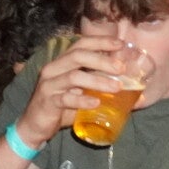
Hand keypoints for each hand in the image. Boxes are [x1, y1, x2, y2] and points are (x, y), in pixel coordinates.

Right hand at [15, 37, 137, 148]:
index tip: (120, 44)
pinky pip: (66, 99)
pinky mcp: (47, 102)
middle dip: (102, 60)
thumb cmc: (61, 107)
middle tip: (121, 68)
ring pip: (74, 77)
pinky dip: (82, 100)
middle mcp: (53, 69)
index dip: (100, 42)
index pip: (80, 45)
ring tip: (116, 88)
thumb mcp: (81, 94)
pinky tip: (95, 104)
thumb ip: (99, 88)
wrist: (35, 126)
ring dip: (97, 81)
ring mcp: (49, 85)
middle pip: (78, 56)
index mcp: (61, 63)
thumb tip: (133, 91)